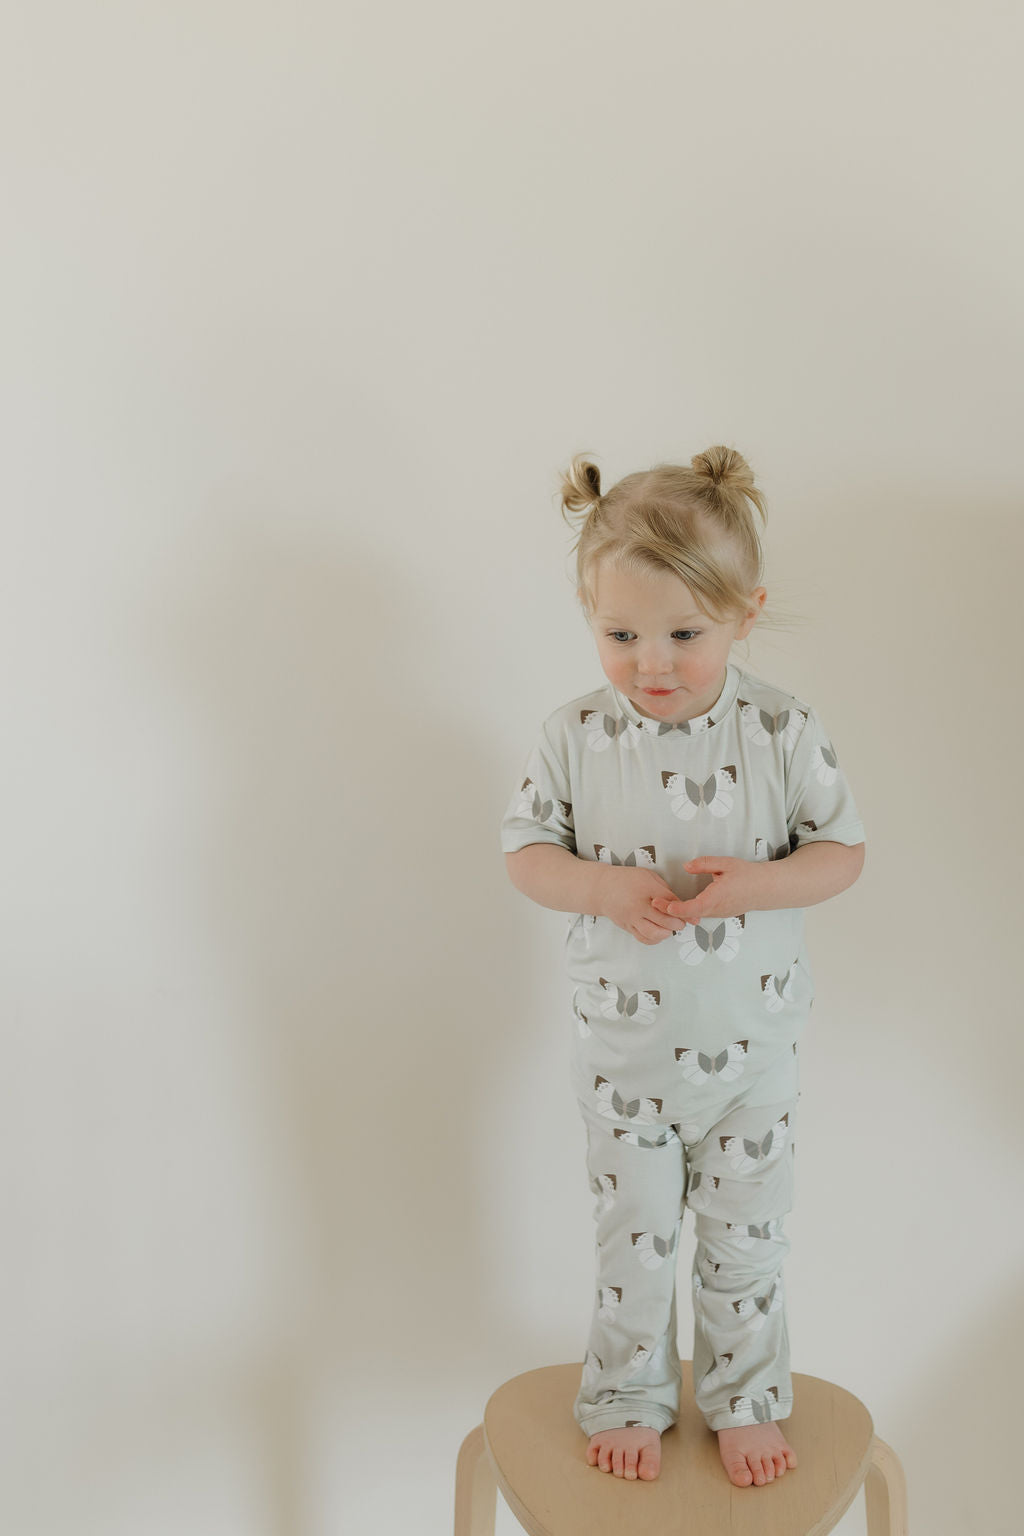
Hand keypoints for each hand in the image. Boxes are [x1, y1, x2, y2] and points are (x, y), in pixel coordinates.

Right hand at [594, 864, 692, 945]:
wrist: (602, 888)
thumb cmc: (626, 879)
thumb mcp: (648, 877)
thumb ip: (664, 890)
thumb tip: (680, 904)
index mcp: (646, 890)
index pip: (671, 903)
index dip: (686, 912)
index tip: (694, 918)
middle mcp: (638, 906)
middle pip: (665, 921)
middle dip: (678, 924)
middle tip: (683, 922)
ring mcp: (631, 918)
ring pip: (653, 933)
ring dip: (666, 933)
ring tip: (670, 928)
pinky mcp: (627, 927)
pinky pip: (643, 938)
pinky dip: (654, 939)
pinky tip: (659, 933)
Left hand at [649, 856, 766, 925]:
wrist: (766, 889)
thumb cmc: (747, 875)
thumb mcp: (725, 863)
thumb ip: (704, 864)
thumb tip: (686, 866)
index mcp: (716, 898)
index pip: (693, 907)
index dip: (677, 908)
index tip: (663, 905)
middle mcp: (716, 910)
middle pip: (690, 914)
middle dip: (671, 910)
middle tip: (654, 902)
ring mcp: (719, 914)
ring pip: (695, 916)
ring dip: (679, 911)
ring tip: (661, 903)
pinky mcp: (720, 914)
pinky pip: (702, 914)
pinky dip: (689, 911)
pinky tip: (678, 905)